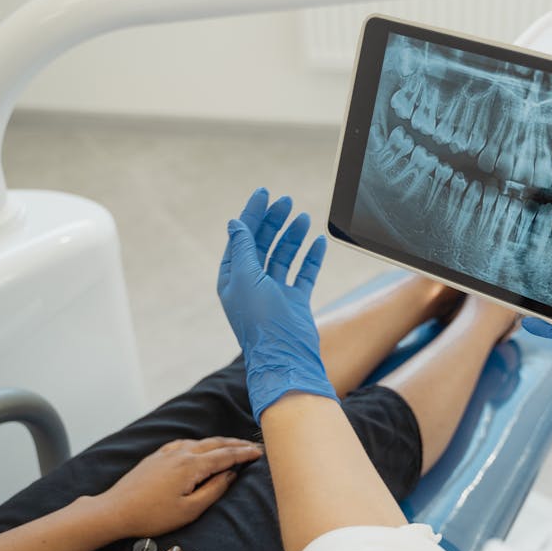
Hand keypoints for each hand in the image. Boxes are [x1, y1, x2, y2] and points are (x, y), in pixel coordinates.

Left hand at [96, 437, 262, 539]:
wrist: (115, 510)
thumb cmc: (152, 516)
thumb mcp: (189, 510)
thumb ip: (214, 490)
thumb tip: (231, 475)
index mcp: (192, 465)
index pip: (226, 455)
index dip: (245, 453)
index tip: (260, 452)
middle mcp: (181, 453)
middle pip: (215, 444)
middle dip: (236, 444)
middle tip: (253, 446)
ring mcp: (167, 452)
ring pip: (200, 442)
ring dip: (219, 443)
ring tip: (232, 446)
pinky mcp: (157, 456)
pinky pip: (185, 444)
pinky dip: (200, 444)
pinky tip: (201, 447)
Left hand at [217, 188, 337, 419]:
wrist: (286, 357)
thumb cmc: (261, 321)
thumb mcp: (246, 277)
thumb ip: (243, 248)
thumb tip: (235, 223)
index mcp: (234, 278)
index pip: (242, 238)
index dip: (251, 214)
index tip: (264, 193)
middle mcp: (252, 284)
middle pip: (263, 243)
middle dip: (274, 221)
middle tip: (286, 202)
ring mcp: (275, 293)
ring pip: (284, 256)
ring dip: (293, 236)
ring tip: (303, 217)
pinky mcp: (295, 301)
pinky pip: (303, 273)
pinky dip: (310, 257)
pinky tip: (317, 242)